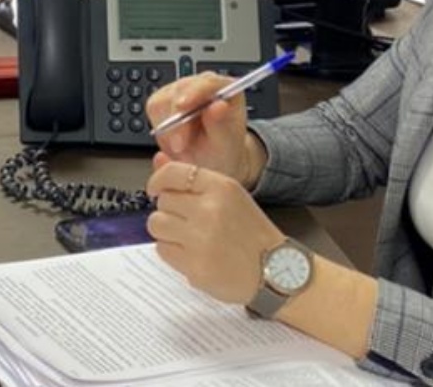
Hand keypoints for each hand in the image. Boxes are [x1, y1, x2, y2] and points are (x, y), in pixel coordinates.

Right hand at [145, 73, 264, 186]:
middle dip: (176, 117)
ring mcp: (182, 90)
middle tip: (180, 145)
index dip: (194, 92)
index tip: (182, 107)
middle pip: (181, 89)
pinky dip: (161, 129)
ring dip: (168, 127)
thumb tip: (219, 105)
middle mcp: (203, 85)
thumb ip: (221, 124)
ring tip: (182, 146)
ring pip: (163, 99)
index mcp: (226, 89)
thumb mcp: (225, 144)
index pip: (208, 82)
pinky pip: (154, 109)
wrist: (209, 163)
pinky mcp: (164, 99)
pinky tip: (174, 140)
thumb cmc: (222, 152)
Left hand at [145, 157, 283, 304]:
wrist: (277, 271)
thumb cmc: (253, 234)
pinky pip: (163, 250)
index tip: (155, 189)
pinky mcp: (194, 266)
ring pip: (157, 225)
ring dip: (167, 232)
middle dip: (170, 211)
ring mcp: (201, 239)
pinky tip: (192, 253)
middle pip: (163, 201)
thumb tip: (158, 160)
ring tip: (188, 238)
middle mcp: (210, 210)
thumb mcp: (230, 196)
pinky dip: (172, 252)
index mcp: (221, 187)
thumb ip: (193, 179)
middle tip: (188, 221)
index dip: (158, 180)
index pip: (173, 173)